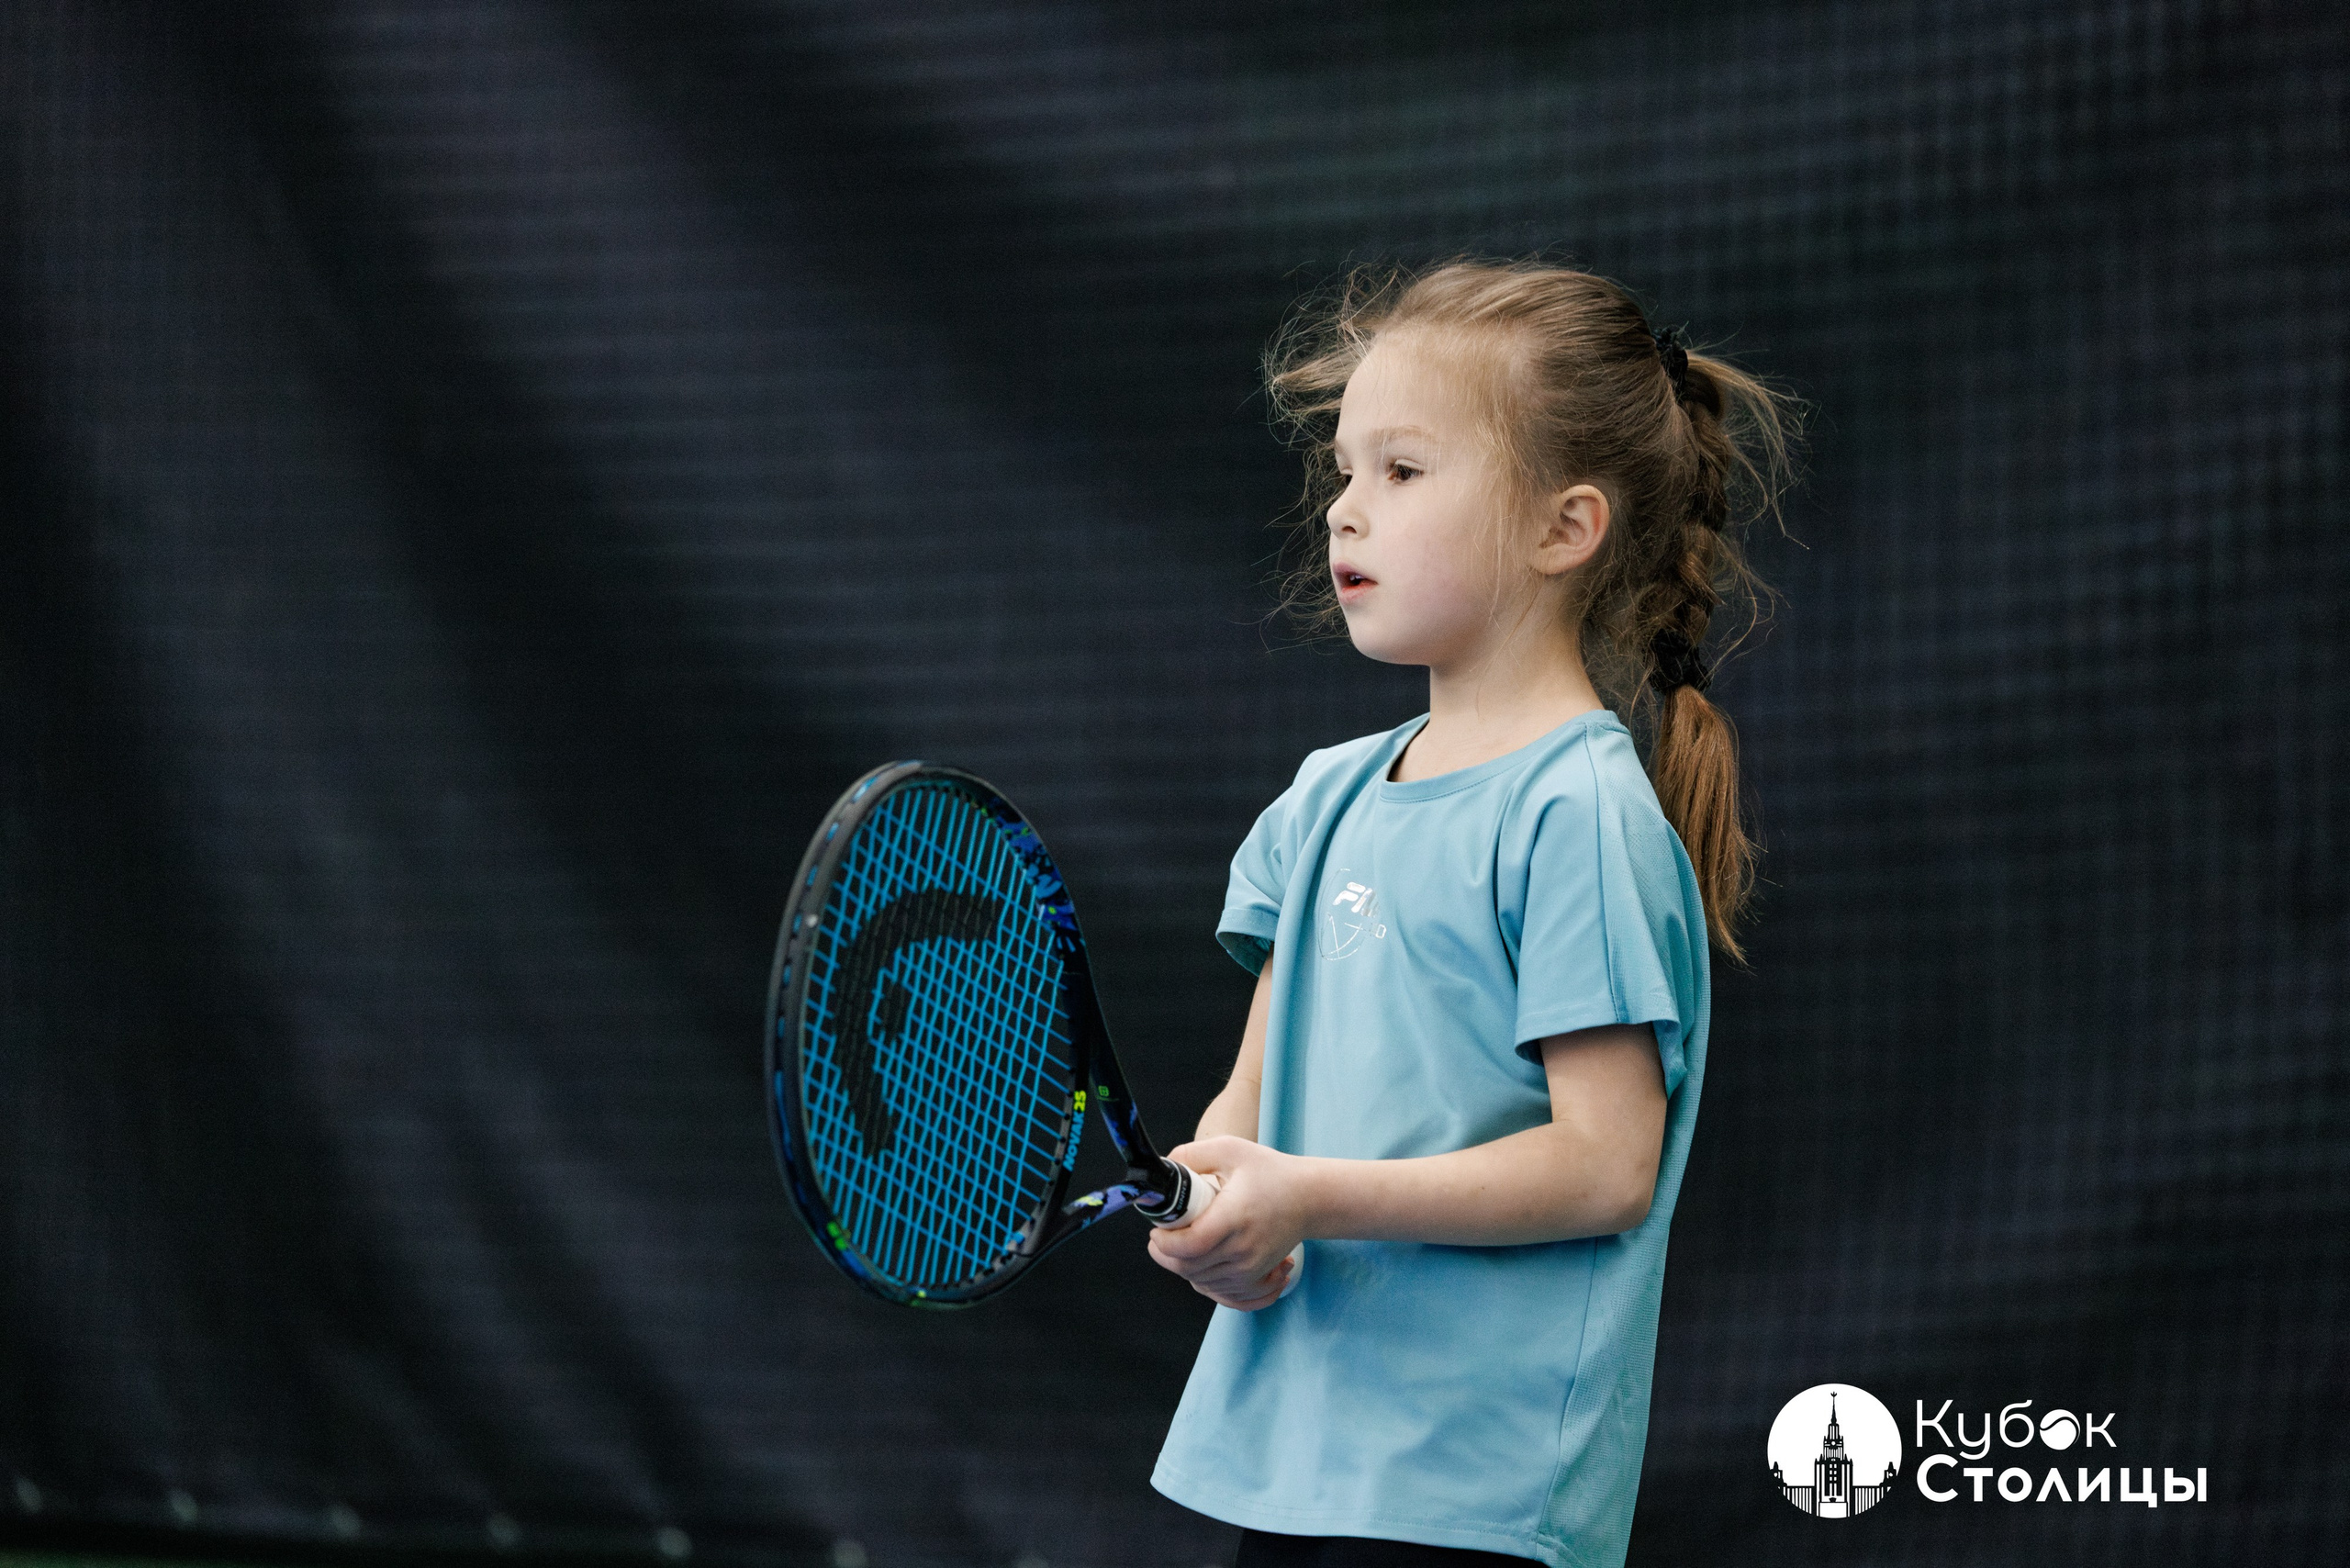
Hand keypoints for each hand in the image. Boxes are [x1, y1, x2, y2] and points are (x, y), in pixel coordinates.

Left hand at [1144, 1135, 1306, 1310]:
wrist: (1310, 1198)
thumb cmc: (1270, 1172)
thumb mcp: (1230, 1149)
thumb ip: (1191, 1155)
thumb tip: (1162, 1170)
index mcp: (1234, 1217)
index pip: (1190, 1245)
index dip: (1164, 1243)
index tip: (1156, 1230)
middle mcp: (1243, 1249)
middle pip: (1189, 1267)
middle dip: (1165, 1254)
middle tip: (1162, 1236)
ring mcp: (1250, 1268)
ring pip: (1200, 1282)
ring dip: (1182, 1266)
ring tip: (1182, 1244)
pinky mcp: (1255, 1277)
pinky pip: (1219, 1293)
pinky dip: (1203, 1281)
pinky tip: (1201, 1263)